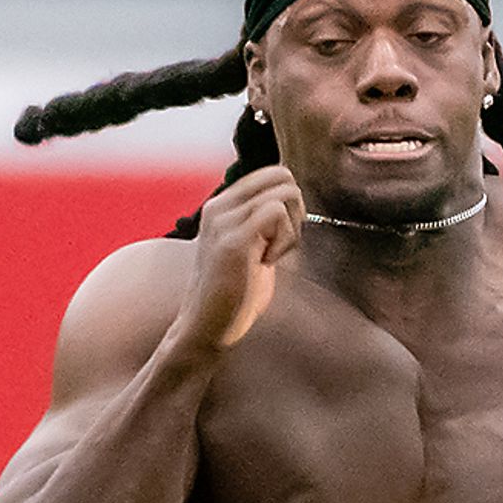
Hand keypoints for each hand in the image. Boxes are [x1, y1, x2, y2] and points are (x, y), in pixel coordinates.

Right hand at [181, 167, 302, 353]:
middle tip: (282, 242)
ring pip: (283, 192)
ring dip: (291, 226)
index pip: (271, 173)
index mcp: (222, 206)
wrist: (207, 329)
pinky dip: (285, 239)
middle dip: (295, 208)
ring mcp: (223, 221)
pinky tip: (268, 262)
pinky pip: (277, 213)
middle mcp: (219, 206)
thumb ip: (264, 222)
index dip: (289, 203)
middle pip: (281, 175)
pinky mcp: (232, 241)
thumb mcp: (251, 247)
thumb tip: (292, 201)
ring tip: (273, 255)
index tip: (280, 236)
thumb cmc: (233, 295)